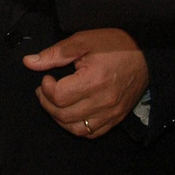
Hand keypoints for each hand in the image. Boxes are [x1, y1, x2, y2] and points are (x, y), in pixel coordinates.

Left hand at [26, 29, 148, 138]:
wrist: (145, 55)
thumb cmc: (115, 45)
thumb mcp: (82, 41)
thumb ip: (55, 54)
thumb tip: (29, 62)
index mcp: (94, 80)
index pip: (59, 96)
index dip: (46, 88)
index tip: (47, 77)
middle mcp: (103, 101)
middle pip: (63, 114)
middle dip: (47, 103)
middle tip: (45, 89)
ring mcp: (111, 113)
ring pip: (75, 129)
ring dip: (59, 117)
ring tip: (55, 101)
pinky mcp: (116, 119)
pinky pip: (90, 133)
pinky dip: (76, 127)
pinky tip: (71, 112)